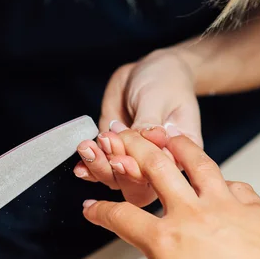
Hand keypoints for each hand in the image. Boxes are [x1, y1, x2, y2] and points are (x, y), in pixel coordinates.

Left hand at [74, 49, 200, 206]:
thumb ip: (150, 121)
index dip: (139, 171)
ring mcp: (134, 161)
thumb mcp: (158, 98)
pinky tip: (80, 165)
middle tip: (105, 144)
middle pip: (137, 187)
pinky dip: (89, 168)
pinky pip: (102, 169)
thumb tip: (151, 138)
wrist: (148, 71)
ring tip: (88, 147)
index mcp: (179, 155)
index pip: (160, 174)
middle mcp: (158, 166)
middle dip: (116, 171)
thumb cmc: (164, 82)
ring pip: (116, 180)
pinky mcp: (114, 154)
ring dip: (99, 167)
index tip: (121, 159)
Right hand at [81, 128, 259, 258]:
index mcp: (166, 240)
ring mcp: (223, 204)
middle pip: (155, 168)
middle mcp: (191, 214)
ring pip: (196, 161)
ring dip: (178, 144)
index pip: (121, 217)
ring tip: (168, 134)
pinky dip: (221, 178)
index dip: (100, 211)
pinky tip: (219, 180)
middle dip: (133, 148)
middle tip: (122, 139)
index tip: (93, 209)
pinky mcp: (252, 206)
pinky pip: (233, 183)